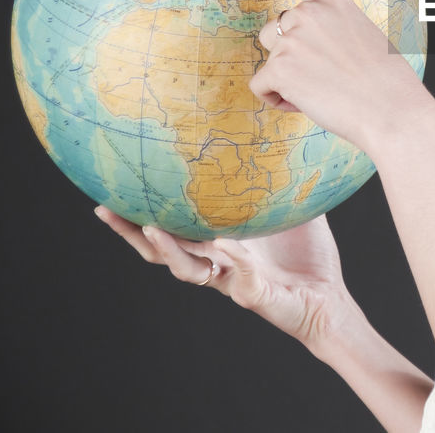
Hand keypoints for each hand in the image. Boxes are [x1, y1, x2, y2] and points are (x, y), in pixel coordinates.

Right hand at [94, 206, 358, 348]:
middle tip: (105, 208)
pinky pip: (239, 280)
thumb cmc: (308, 256)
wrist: (329, 298)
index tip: (117, 187)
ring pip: (188, 270)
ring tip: (151, 228)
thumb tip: (283, 137)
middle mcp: (216, 262)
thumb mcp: (294, 209)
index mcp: (219, 242)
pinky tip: (224, 246)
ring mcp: (231, 281)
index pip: (172, 226)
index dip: (143, 211)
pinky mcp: (254, 296)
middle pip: (161, 251)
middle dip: (131, 232)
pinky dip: (233, 264)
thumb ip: (283, 180)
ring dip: (168, 250)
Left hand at [247, 0, 432, 153]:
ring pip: (270, 58)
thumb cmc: (388, 82)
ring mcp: (291, 38)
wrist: (393, 112)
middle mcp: (309, 11)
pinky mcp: (279, 67)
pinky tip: (307, 103)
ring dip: (285, 76)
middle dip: (290, 54)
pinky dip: (277, 99)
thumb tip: (308, 49)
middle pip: (276, 29)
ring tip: (321, 92)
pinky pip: (261, 86)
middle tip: (326, 77)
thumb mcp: (364, 36)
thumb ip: (332, 29)